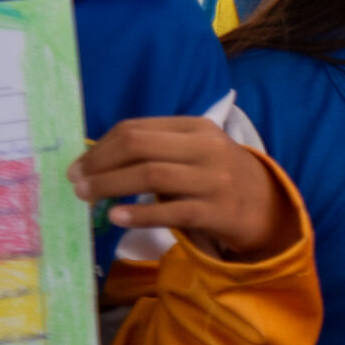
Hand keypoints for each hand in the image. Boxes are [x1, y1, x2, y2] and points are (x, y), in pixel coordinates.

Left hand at [70, 119, 281, 259]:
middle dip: (100, 165)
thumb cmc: (218, 177)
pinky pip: (172, 211)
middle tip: (77, 183)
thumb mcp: (195, 151)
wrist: (268, 206)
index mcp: (196, 127)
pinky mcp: (218, 211)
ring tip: (88, 198)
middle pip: (139, 147)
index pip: (136, 129)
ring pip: (151, 175)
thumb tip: (96, 161)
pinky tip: (117, 217)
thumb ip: (156, 149)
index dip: (100, 147)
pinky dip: (140, 214)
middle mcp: (206, 148)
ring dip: (111, 187)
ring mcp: (214, 180)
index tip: (79, 166)